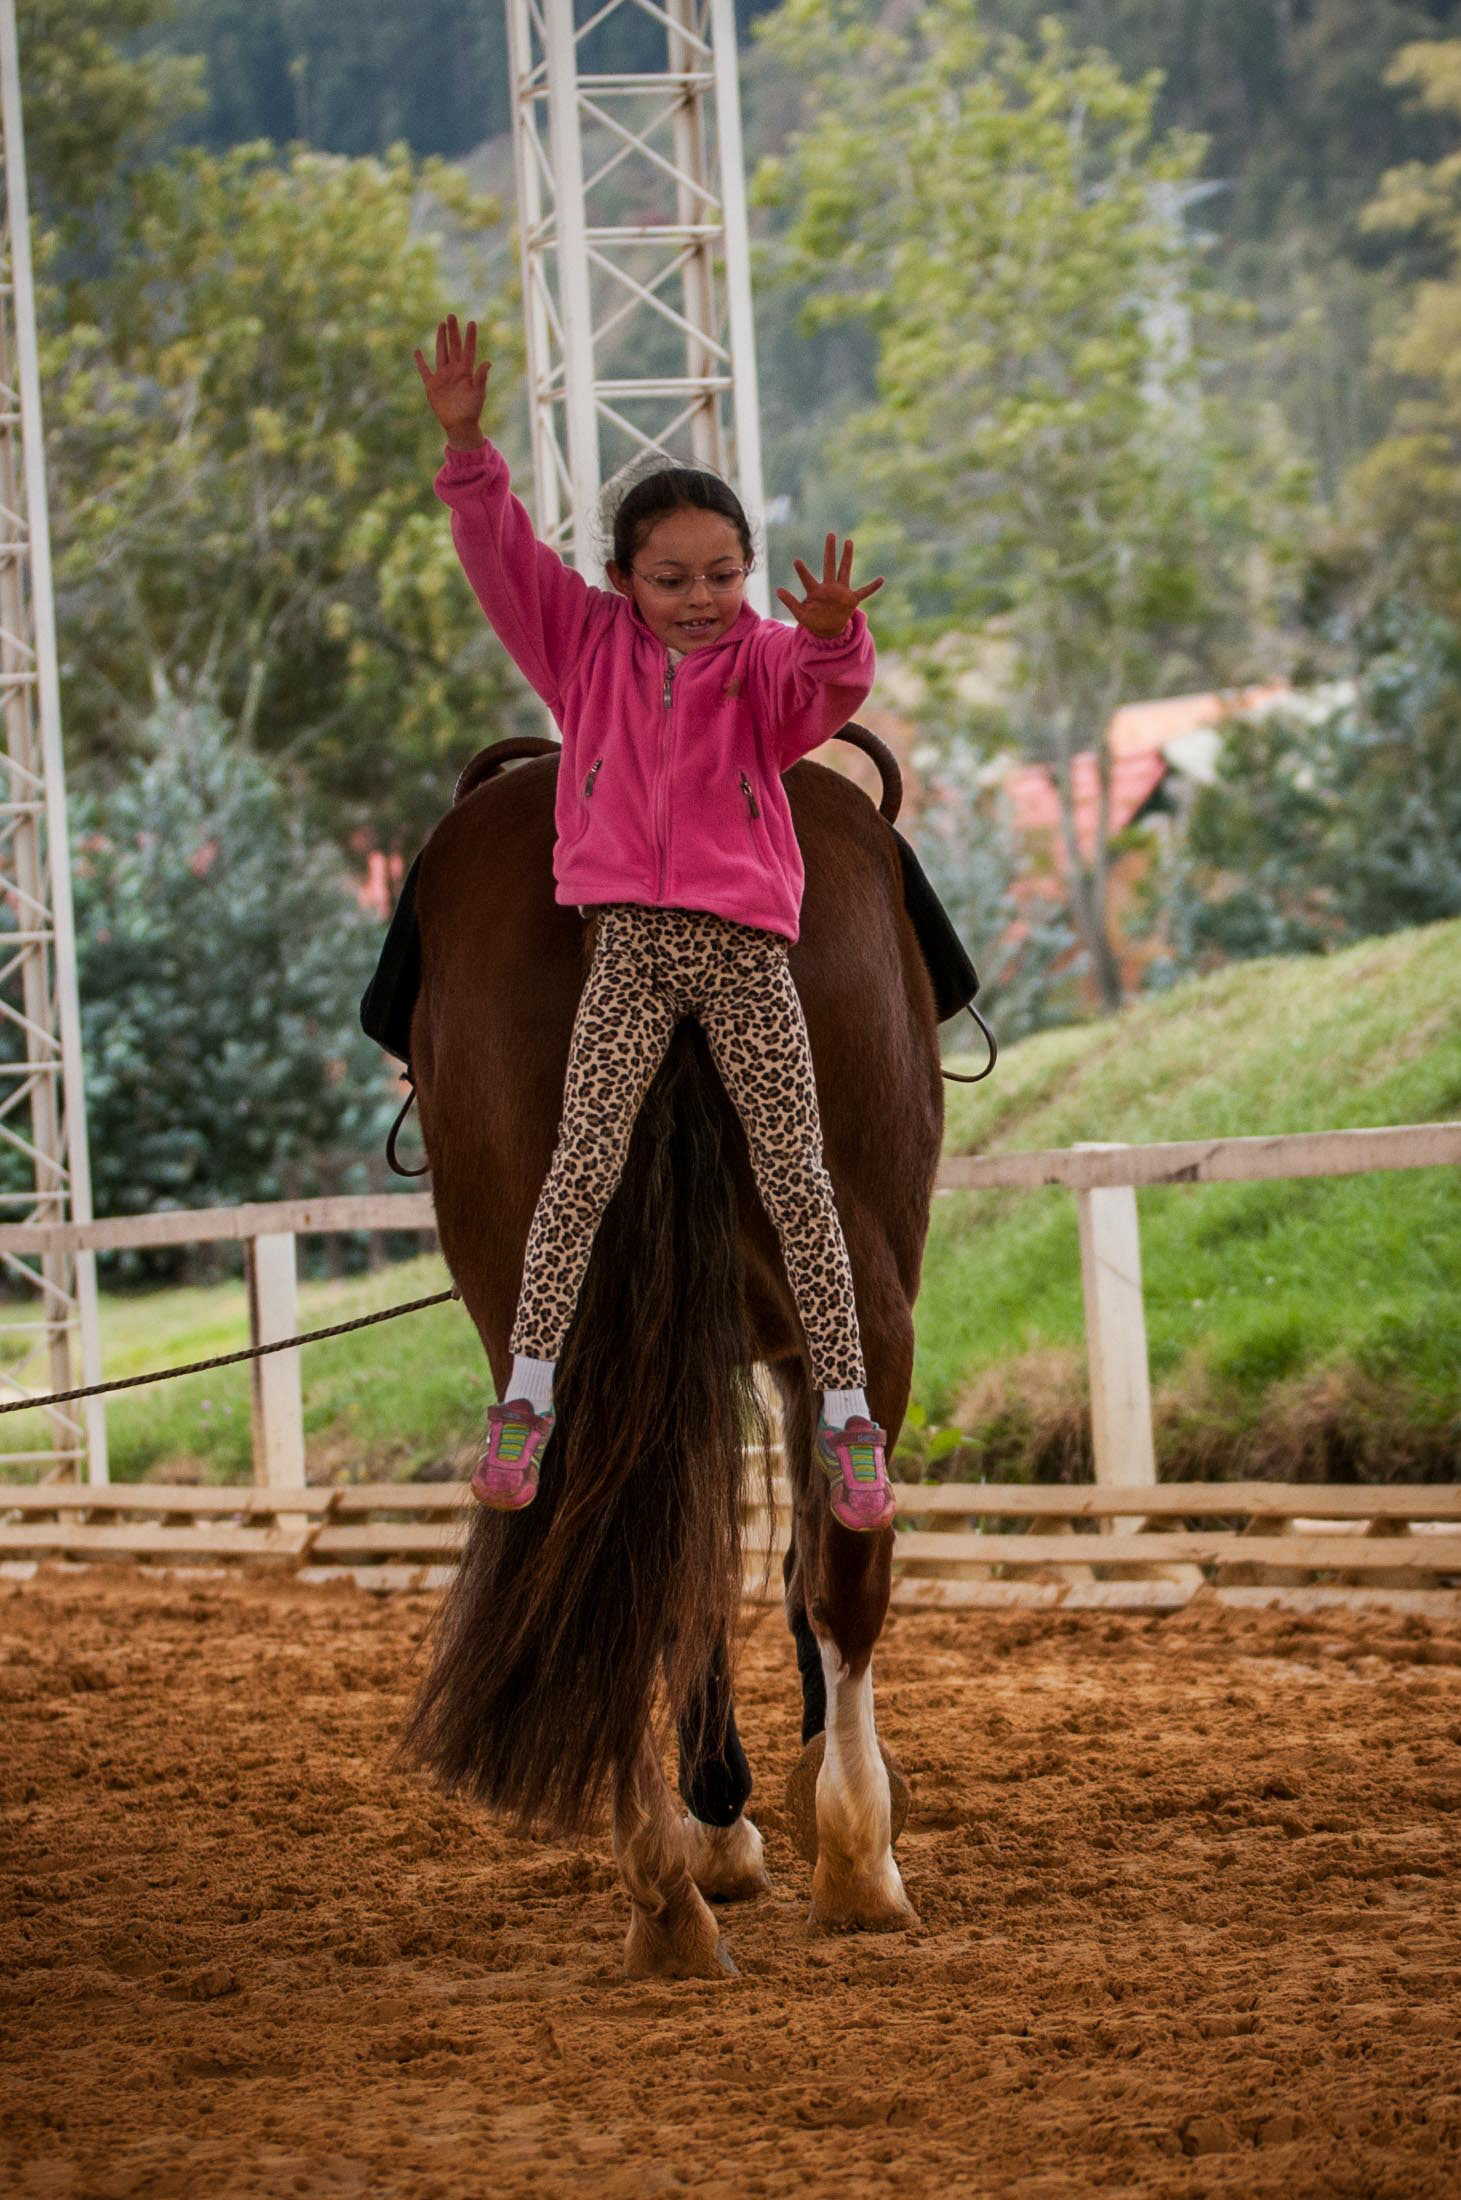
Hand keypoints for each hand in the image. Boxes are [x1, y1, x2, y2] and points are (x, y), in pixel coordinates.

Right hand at [414, 314, 490, 446]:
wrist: (459, 426)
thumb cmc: (472, 411)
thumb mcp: (478, 394)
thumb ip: (481, 377)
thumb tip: (487, 362)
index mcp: (466, 372)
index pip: (468, 350)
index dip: (470, 337)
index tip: (472, 323)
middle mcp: (454, 371)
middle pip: (453, 347)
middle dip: (453, 331)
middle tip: (451, 316)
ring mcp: (443, 376)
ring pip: (441, 353)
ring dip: (441, 339)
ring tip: (441, 325)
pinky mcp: (432, 385)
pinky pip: (424, 370)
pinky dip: (420, 362)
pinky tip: (417, 351)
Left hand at [776, 534, 883, 636]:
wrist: (827, 631)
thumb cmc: (813, 620)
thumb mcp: (800, 614)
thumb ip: (790, 602)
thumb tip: (777, 590)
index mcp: (815, 591)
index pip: (808, 578)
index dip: (802, 571)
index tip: (796, 561)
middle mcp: (829, 587)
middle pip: (829, 565)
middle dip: (830, 551)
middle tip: (830, 535)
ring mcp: (841, 592)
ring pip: (845, 571)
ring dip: (847, 557)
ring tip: (848, 542)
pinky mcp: (851, 600)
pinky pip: (864, 592)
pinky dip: (873, 587)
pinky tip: (882, 579)